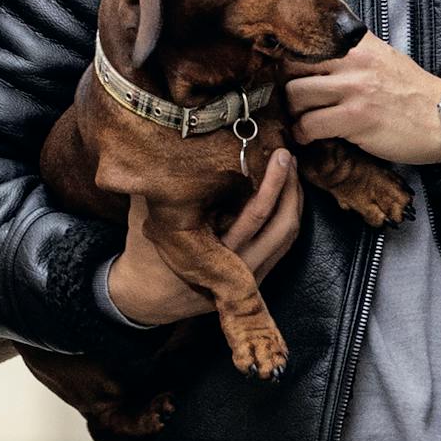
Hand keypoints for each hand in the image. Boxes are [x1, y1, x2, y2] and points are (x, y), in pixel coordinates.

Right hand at [105, 148, 299, 326]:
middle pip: (281, 225)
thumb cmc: (146, 255)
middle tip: (288, 155)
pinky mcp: (257, 276)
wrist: (150, 297)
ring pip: (287, 236)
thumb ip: (161, 186)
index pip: (255, 215)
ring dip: (294, 201)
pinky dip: (289, 217)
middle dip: (289, 187)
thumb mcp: (149, 219)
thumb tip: (170, 143)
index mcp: (214, 252)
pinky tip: (287, 195)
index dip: (272, 183)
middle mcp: (238, 267)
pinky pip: (284, 245)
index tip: (277, 154)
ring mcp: (251, 275)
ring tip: (291, 169)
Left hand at [285, 34, 440, 165]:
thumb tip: (319, 60)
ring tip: (302, 121)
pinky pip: (311, 124)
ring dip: (293, 113)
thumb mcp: (384, 59)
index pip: (308, 42)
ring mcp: (354, 89)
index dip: (289, 60)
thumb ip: (353, 55)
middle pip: (293, 67)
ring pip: (296, 95)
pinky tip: (310, 137)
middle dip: (286, 89)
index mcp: (359, 45)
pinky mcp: (356, 118)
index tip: (284, 74)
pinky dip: (303, 134)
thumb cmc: (413, 94)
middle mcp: (354, 62)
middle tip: (293, 103)